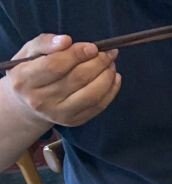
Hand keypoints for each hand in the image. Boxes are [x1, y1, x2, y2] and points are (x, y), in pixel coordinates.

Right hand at [3, 34, 120, 126]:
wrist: (28, 103)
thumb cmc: (30, 71)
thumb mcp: (29, 52)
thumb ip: (45, 43)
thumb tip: (66, 40)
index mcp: (24, 79)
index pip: (55, 65)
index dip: (77, 54)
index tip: (93, 47)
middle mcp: (41, 100)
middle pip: (78, 78)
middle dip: (98, 63)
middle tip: (108, 53)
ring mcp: (59, 114)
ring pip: (92, 94)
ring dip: (107, 76)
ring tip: (111, 64)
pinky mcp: (74, 121)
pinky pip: (99, 106)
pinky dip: (111, 90)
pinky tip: (114, 78)